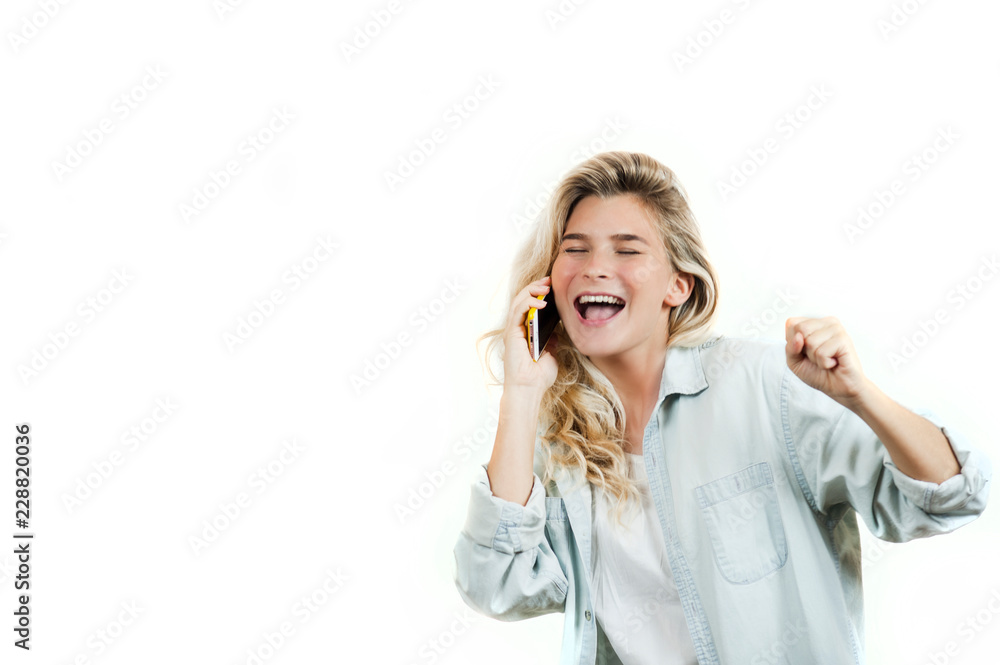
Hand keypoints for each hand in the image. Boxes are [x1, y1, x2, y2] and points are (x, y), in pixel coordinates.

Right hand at [502, 276, 559, 394]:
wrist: (530, 388)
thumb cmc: (539, 376)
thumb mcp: (551, 354)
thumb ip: (552, 342)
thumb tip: (556, 332)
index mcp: (525, 332)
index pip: (529, 306)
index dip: (539, 293)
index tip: (552, 286)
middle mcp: (517, 329)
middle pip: (523, 299)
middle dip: (536, 287)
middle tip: (549, 280)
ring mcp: (513, 330)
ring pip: (518, 301)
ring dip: (532, 290)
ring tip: (546, 286)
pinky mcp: (511, 333)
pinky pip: (518, 311)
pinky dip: (528, 303)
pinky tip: (541, 302)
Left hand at [784, 316, 870, 407]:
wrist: (839, 388)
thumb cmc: (818, 373)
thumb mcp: (795, 362)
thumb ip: (790, 348)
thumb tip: (798, 337)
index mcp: (814, 323)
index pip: (792, 323)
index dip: (793, 343)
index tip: (806, 352)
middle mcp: (827, 322)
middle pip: (800, 329)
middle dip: (804, 350)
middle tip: (818, 356)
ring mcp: (836, 329)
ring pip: (810, 342)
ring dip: (815, 358)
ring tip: (827, 360)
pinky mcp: (843, 340)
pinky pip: (821, 352)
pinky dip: (824, 363)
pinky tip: (834, 362)